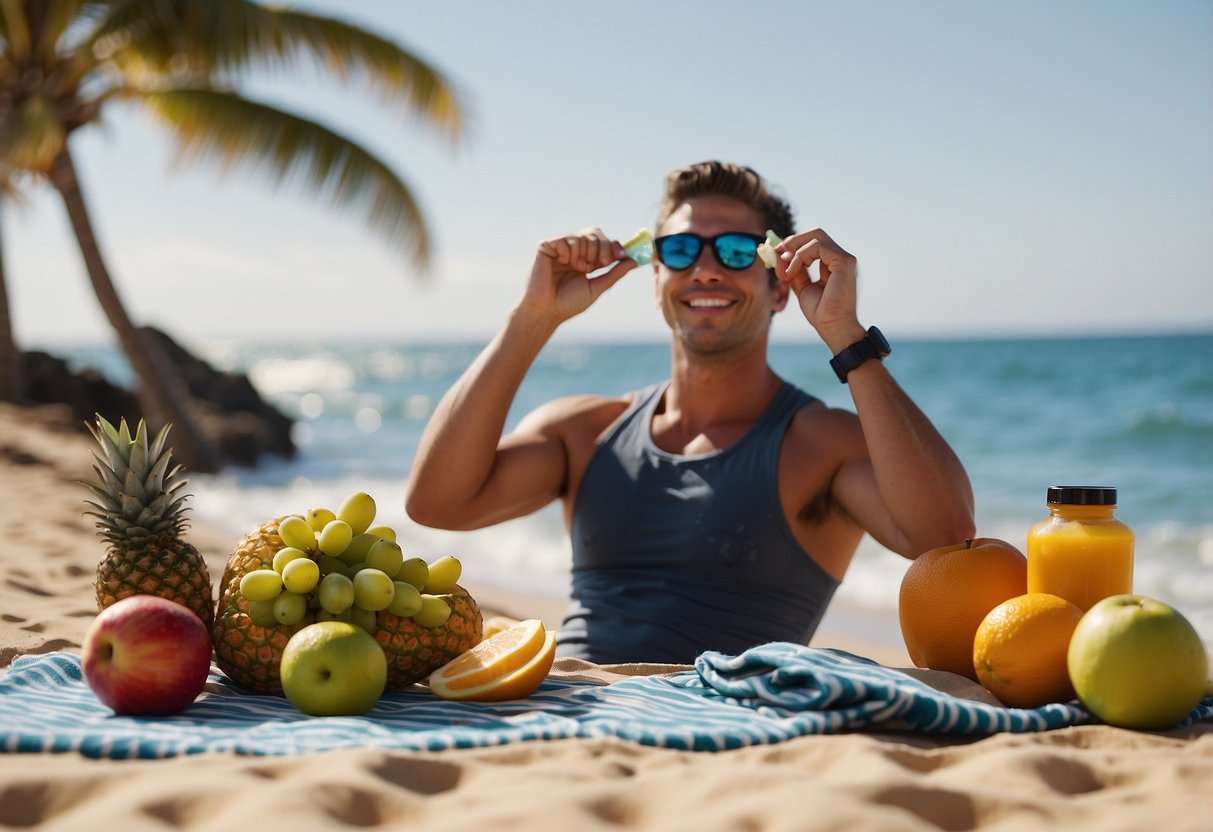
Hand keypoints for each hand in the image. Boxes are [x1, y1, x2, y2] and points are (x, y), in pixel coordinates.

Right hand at [522, 228, 637, 323]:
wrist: (546, 311)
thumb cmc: (568, 303)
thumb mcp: (596, 287)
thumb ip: (614, 273)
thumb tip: (634, 261)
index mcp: (586, 260)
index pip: (604, 242)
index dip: (614, 245)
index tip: (622, 255)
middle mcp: (574, 251)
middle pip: (595, 234)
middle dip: (602, 248)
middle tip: (598, 264)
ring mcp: (560, 247)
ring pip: (582, 236)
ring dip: (584, 254)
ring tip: (577, 268)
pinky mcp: (546, 246)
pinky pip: (566, 239)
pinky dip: (569, 252)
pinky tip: (562, 263)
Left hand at [772, 228, 863, 348]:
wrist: (833, 327)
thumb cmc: (821, 312)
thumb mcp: (802, 287)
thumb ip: (794, 270)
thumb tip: (780, 254)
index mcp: (833, 264)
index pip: (813, 242)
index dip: (793, 243)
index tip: (776, 252)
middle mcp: (841, 258)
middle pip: (816, 233)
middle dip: (793, 240)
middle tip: (777, 252)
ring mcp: (844, 258)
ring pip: (816, 237)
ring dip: (794, 251)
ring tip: (785, 271)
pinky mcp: (844, 262)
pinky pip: (817, 247)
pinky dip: (799, 257)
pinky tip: (792, 273)